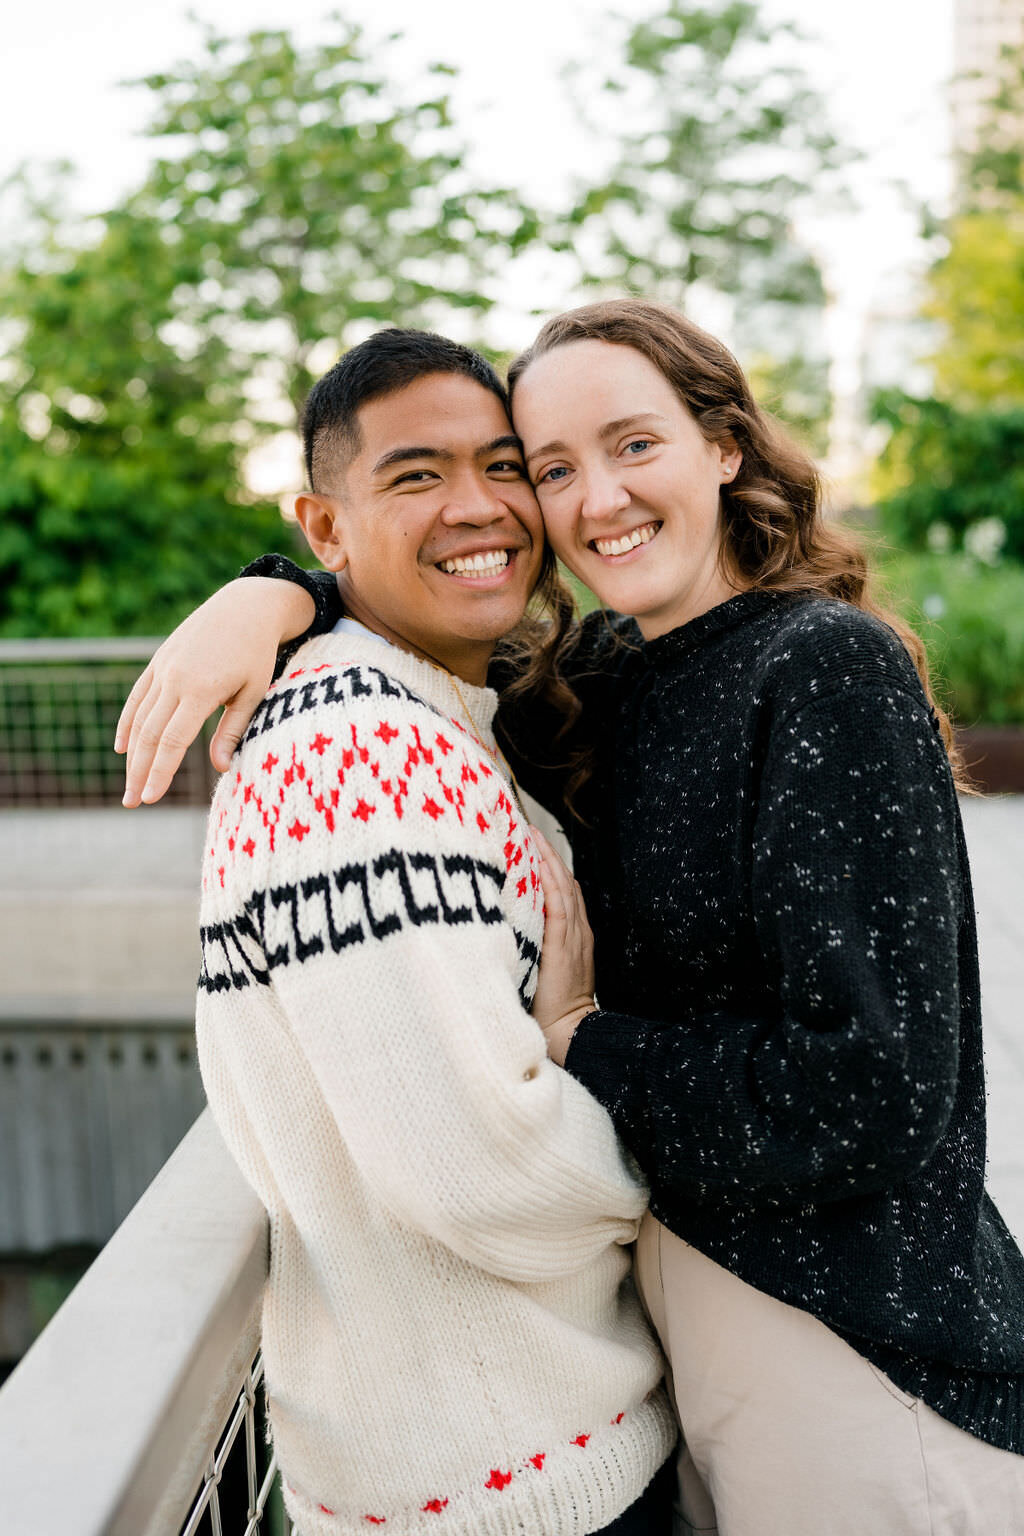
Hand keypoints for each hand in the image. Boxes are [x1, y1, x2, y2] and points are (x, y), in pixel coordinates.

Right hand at [115, 576, 315, 806]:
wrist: (247, 606)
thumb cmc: (258, 653)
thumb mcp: (254, 692)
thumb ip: (233, 729)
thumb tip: (221, 767)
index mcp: (201, 690)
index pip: (172, 741)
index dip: (159, 772)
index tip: (149, 798)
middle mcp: (175, 679)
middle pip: (148, 735)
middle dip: (138, 772)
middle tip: (131, 803)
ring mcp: (164, 668)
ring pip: (139, 718)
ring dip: (131, 755)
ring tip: (129, 784)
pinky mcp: (160, 660)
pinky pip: (138, 697)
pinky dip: (127, 723)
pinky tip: (122, 748)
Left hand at [530, 826, 595, 1066]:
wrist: (572, 1035)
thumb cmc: (551, 1011)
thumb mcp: (542, 972)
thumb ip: (532, 950)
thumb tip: (502, 933)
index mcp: (572, 936)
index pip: (563, 891)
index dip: (549, 865)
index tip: (532, 843)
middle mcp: (576, 931)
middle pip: (564, 881)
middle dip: (547, 854)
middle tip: (528, 827)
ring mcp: (572, 937)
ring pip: (562, 887)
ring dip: (547, 859)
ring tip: (531, 834)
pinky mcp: (564, 946)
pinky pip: (559, 906)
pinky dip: (550, 882)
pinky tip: (541, 864)